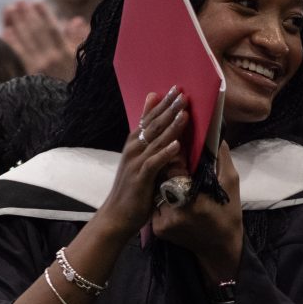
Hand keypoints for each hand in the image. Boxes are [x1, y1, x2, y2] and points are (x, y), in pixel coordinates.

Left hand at [1, 0, 76, 80]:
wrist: (63, 104)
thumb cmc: (75, 81)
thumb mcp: (82, 60)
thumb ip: (78, 39)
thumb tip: (77, 20)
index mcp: (66, 54)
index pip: (53, 30)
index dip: (45, 15)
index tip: (37, 2)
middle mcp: (52, 58)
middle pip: (37, 32)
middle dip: (28, 15)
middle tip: (20, 0)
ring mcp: (39, 66)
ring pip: (26, 40)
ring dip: (17, 23)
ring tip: (10, 8)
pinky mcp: (28, 74)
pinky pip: (18, 54)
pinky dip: (12, 42)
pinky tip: (6, 30)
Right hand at [92, 88, 188, 239]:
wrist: (117, 214)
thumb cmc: (133, 188)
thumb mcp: (141, 161)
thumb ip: (150, 143)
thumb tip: (164, 130)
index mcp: (135, 143)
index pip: (150, 118)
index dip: (163, 103)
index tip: (176, 89)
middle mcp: (134, 149)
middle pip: (154, 125)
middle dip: (169, 109)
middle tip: (183, 94)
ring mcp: (136, 162)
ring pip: (156, 140)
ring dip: (171, 126)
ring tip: (185, 113)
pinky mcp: (140, 178)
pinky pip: (154, 163)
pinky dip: (165, 153)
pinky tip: (176, 145)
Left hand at [152, 141, 243, 284]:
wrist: (219, 248)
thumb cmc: (228, 215)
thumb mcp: (230, 183)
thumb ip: (220, 157)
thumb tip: (212, 133)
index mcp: (192, 202)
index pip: (173, 169)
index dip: (174, 154)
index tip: (179, 145)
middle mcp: (173, 213)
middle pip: (161, 178)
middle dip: (167, 165)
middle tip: (173, 155)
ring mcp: (162, 223)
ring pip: (156, 189)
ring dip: (162, 179)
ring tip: (171, 172)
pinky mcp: (157, 228)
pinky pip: (156, 203)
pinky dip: (161, 195)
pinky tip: (170, 191)